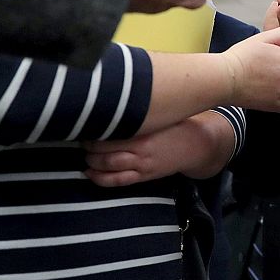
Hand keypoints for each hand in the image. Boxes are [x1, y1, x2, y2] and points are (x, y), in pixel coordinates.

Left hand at [82, 110, 234, 186]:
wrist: (197, 145)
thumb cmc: (175, 126)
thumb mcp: (159, 114)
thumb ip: (136, 111)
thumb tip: (110, 98)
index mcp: (143, 130)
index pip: (109, 132)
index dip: (92, 131)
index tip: (85, 125)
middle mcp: (141, 148)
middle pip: (104, 150)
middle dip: (88, 147)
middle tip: (82, 140)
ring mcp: (142, 164)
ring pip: (108, 166)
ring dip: (91, 162)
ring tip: (86, 156)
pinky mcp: (144, 176)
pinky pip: (119, 181)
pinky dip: (101, 179)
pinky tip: (90, 174)